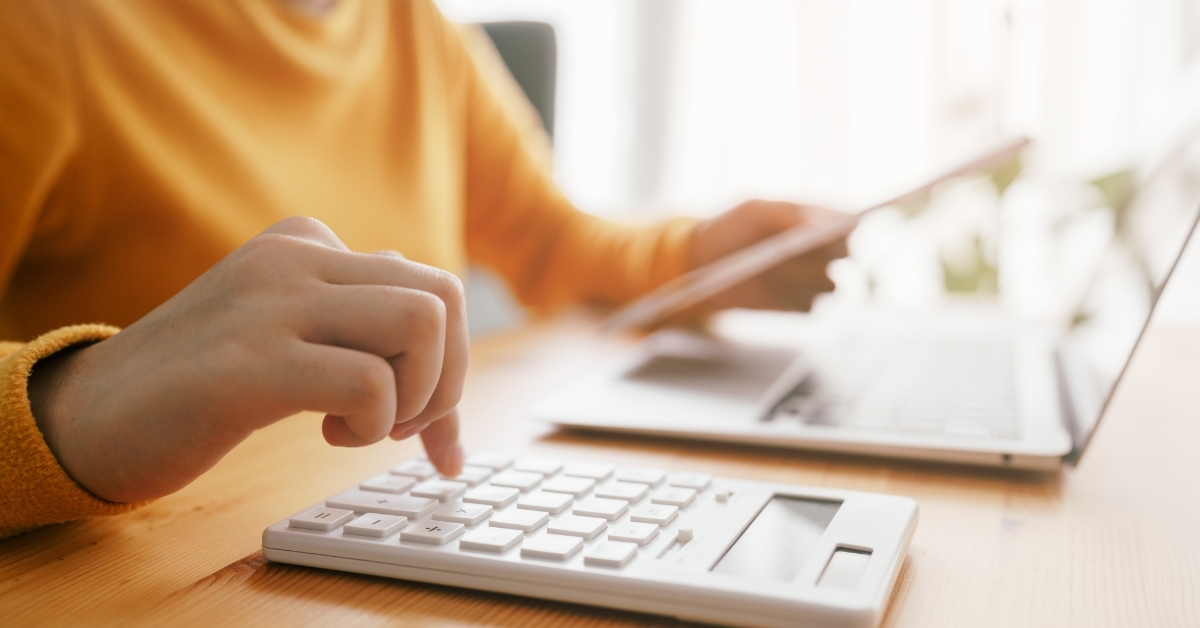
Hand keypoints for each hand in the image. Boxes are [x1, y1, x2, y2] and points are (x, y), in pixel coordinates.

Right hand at [26, 217, 467, 502]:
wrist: (89, 415)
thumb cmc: (200, 388)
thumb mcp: (290, 342)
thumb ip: (359, 342)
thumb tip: (450, 415)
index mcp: (306, 243)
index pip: (429, 287)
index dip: (452, 369)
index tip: (433, 435)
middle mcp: (296, 258)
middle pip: (443, 296)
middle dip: (448, 379)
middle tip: (402, 426)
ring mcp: (272, 304)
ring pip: (421, 323)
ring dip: (418, 396)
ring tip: (366, 427)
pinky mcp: (251, 363)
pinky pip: (370, 382)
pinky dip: (372, 424)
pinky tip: (327, 434)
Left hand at [688, 200, 848, 312]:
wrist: (709, 260)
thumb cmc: (736, 226)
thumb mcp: (756, 210)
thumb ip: (787, 214)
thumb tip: (816, 227)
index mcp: (822, 220)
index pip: (849, 224)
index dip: (844, 228)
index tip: (825, 229)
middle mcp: (827, 251)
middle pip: (846, 256)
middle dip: (823, 253)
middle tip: (794, 248)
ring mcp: (818, 281)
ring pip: (830, 284)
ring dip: (801, 276)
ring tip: (770, 267)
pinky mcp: (802, 306)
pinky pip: (808, 305)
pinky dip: (790, 298)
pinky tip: (768, 290)